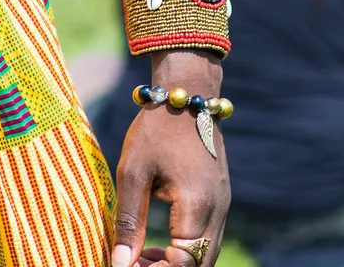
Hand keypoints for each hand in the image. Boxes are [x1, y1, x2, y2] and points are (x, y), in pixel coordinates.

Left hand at [111, 56, 229, 265]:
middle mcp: (218, 212)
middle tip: (131, 263)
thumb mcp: (133, 171)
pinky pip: (206, 240)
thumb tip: (120, 262)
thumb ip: (129, 220)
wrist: (187, 94)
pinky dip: (185, 250)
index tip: (126, 265)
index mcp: (198, 205)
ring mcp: (223, 207)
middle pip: (200, 266)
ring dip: (176, 264)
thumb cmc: (155, 129)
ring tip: (139, 256)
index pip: (184, 264)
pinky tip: (157, 245)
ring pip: (205, 256)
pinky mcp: (220, 202)